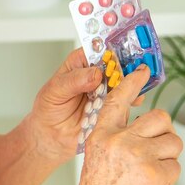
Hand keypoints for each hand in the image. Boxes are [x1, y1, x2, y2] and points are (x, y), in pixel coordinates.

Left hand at [27, 48, 143, 161]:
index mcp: (81, 64)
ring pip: (125, 82)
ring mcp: (107, 92)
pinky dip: (133, 99)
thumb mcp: (54, 91)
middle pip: (117, 64)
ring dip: (133, 82)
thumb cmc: (49, 109)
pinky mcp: (113, 108)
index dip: (110, 49)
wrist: (51, 136)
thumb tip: (94, 74)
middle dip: (126, 65)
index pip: (99, 49)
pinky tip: (133, 100)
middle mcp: (96, 75)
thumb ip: (73, 81)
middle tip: (132, 70)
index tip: (118, 54)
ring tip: (135, 84)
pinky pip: (127, 101)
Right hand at [68, 64, 182, 184]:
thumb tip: (147, 126)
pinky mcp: (155, 172)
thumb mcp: (97, 157)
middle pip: (159, 117)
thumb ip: (116, 138)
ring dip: (168, 157)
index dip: (132, 82)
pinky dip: (168, 179)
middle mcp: (119, 139)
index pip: (118, 99)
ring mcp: (138, 155)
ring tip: (150, 174)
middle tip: (157, 147)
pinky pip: (176, 167)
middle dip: (164, 132)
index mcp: (101, 134)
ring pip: (173, 141)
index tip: (143, 71)